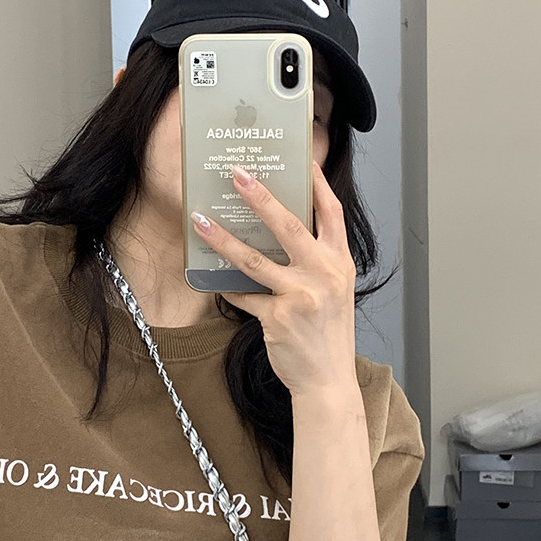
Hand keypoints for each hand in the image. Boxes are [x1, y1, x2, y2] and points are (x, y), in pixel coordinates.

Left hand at [192, 165, 359, 402]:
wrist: (327, 380)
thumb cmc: (328, 334)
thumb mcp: (335, 291)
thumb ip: (317, 262)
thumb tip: (284, 232)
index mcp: (340, 263)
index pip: (332, 213)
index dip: (317, 184)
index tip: (302, 160)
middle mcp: (323, 274)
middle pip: (288, 225)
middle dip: (260, 196)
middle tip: (237, 173)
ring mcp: (301, 295)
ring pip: (254, 258)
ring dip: (223, 237)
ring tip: (200, 220)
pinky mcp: (277, 317)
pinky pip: (244, 295)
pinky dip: (228, 287)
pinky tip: (213, 279)